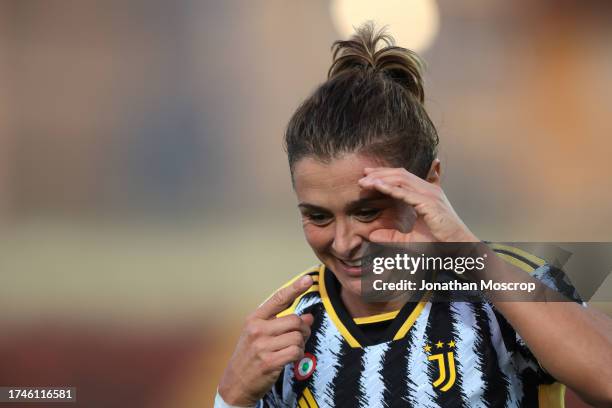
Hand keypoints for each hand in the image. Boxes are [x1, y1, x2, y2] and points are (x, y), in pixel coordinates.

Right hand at [218, 276, 314, 405]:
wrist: (235, 382)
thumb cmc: (250, 355)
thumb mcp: (261, 334)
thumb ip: (283, 323)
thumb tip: (308, 317)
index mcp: (254, 318)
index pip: (278, 299)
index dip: (295, 288)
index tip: (308, 279)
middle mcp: (257, 329)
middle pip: (295, 321)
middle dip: (304, 330)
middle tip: (300, 337)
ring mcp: (262, 346)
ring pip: (298, 337)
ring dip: (301, 345)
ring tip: (292, 349)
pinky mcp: (269, 362)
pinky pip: (296, 352)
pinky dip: (298, 355)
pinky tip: (291, 358)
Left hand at [358, 167, 477, 242]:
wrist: (459, 247)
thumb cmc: (438, 242)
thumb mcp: (409, 239)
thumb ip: (391, 236)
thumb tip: (372, 236)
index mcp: (427, 193)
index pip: (403, 177)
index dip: (385, 174)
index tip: (368, 174)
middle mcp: (429, 189)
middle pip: (400, 174)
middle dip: (380, 173)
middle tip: (363, 175)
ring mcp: (430, 194)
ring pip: (401, 180)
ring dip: (382, 179)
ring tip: (366, 181)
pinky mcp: (429, 203)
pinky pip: (406, 193)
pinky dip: (390, 188)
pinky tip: (377, 186)